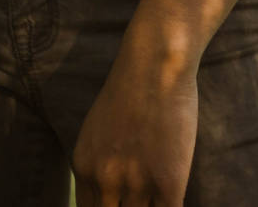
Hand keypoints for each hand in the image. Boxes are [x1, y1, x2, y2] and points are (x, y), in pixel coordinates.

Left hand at [72, 45, 198, 206]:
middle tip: (137, 202)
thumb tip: (108, 193)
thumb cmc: (130, 90)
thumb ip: (98, 164)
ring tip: (155, 199)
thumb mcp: (97, 131)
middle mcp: (105, 180)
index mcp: (85, 168)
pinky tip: (172, 198)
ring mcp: (137, 183)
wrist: (155, 64)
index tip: (120, 205)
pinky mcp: (169, 182)